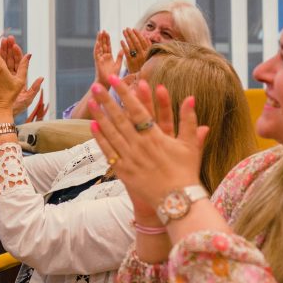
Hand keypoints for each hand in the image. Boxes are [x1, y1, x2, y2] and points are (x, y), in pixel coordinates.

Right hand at [0, 36, 43, 115]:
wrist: (2, 114)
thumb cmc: (16, 108)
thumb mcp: (27, 99)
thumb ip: (34, 88)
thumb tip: (42, 78)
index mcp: (19, 78)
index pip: (19, 63)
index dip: (17, 53)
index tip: (15, 45)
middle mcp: (10, 75)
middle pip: (9, 59)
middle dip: (8, 48)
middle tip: (7, 38)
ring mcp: (1, 76)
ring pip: (1, 61)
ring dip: (0, 51)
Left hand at [88, 75, 207, 210]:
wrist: (177, 201)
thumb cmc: (186, 172)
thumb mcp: (191, 145)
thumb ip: (189, 120)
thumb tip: (191, 97)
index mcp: (156, 137)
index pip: (137, 110)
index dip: (126, 94)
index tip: (116, 80)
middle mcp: (140, 145)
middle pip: (120, 119)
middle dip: (107, 101)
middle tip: (96, 86)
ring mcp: (130, 159)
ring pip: (111, 134)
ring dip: (100, 117)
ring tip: (91, 102)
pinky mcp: (124, 171)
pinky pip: (109, 152)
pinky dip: (100, 139)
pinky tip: (93, 127)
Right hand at [93, 31, 123, 87]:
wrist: (107, 83)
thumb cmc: (112, 76)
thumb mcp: (118, 65)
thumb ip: (120, 57)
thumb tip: (123, 50)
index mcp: (108, 57)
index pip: (107, 46)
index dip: (107, 40)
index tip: (107, 33)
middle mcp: (103, 57)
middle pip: (102, 45)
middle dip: (102, 38)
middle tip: (103, 30)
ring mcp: (100, 59)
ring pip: (99, 48)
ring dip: (99, 40)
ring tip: (99, 33)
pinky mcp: (98, 63)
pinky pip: (97, 54)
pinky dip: (97, 48)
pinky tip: (97, 42)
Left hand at [121, 28, 149, 73]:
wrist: (141, 78)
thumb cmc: (145, 65)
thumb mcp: (149, 56)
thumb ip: (149, 46)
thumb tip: (146, 36)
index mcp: (148, 52)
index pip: (143, 41)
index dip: (138, 34)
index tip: (133, 29)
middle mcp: (143, 55)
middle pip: (136, 42)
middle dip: (131, 34)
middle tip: (127, 28)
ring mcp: (137, 58)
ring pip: (131, 46)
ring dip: (127, 38)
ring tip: (123, 32)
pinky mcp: (131, 62)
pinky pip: (127, 53)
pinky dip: (124, 46)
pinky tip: (121, 41)